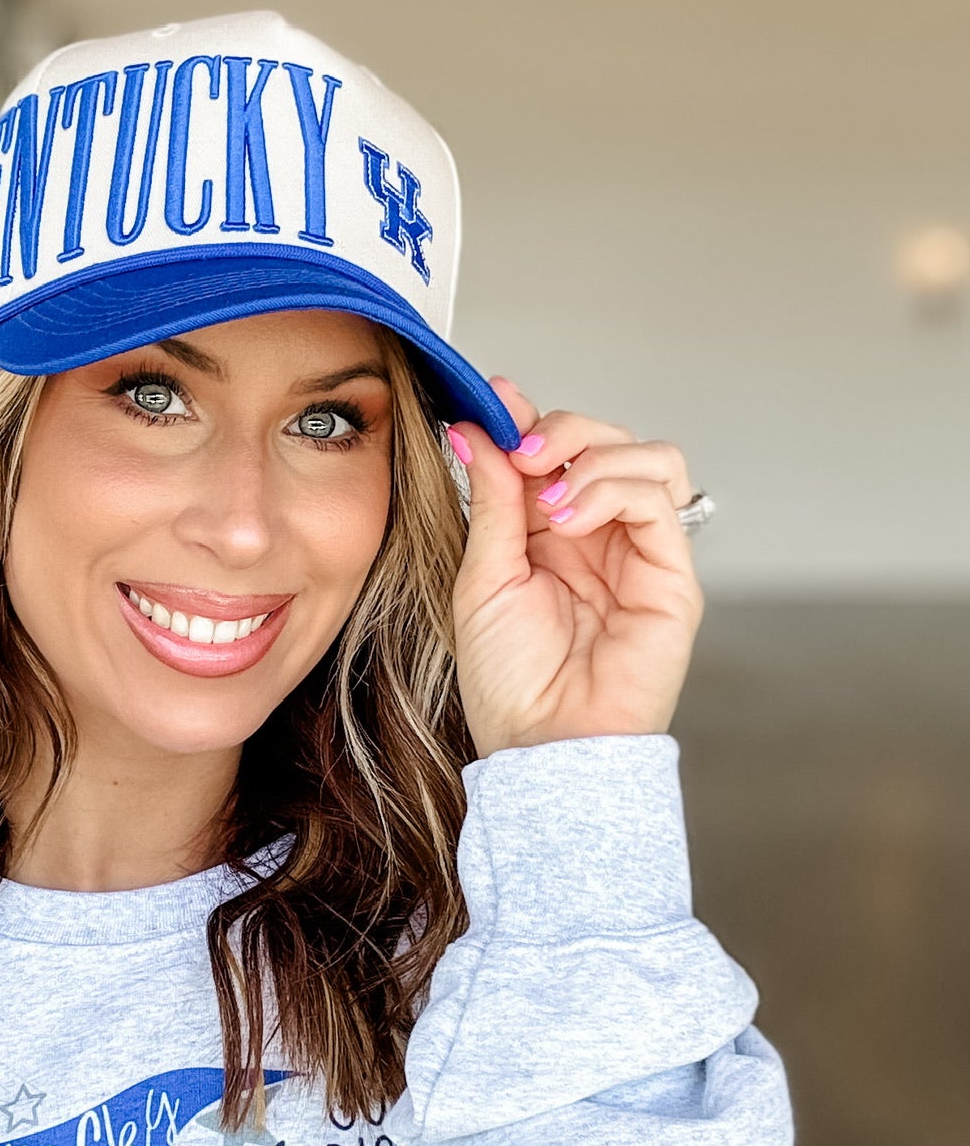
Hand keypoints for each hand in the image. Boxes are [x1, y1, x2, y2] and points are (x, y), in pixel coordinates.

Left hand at [448, 377, 703, 758]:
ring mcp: (639, 553)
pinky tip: (570, 518)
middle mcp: (599, 536)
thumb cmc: (508, 682)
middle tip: (521, 453)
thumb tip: (474, 428)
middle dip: (561, 431)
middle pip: (607, 441)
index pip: (556, 451)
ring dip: (592, 457)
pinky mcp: (671, 576)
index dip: (530, 419)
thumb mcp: (483, 573)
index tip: (494, 400)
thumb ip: (490, 498)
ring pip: (648, 457)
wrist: (540, 744)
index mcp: (549, 534)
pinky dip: (613, 489)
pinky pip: (660, 500)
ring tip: (548, 499)